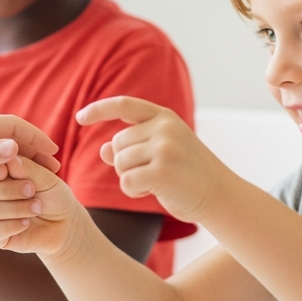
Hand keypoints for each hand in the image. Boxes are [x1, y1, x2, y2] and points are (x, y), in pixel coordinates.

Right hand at [0, 156, 90, 258]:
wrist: (64, 224)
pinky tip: (27, 223)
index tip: (7, 171)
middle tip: (31, 190)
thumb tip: (9, 158)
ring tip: (37, 207)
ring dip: (15, 208)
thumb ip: (27, 168)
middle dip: (8, 189)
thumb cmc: (53, 196)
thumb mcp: (45, 178)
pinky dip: (12, 225)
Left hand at [77, 96, 235, 222]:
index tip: (80, 117)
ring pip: (119, 163)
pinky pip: (126, 181)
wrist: (221, 195)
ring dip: (128, 178)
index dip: (99, 110)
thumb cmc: (189, 174)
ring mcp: (164, 148)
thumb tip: (103, 149)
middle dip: (124, 163)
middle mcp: (164, 128)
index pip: (124, 105)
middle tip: (149, 174)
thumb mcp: (162, 153)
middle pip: (117, 143)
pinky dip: (132, 191)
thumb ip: (133, 147)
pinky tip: (151, 192)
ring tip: (153, 183)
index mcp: (164, 117)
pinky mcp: (162, 171)